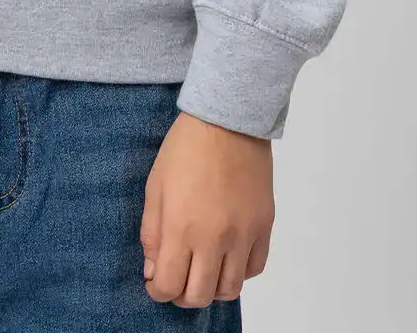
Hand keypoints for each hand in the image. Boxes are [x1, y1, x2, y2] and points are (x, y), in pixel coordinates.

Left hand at [139, 110, 273, 307]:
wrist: (228, 121)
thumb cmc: (185, 148)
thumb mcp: (155, 186)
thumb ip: (152, 233)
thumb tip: (154, 270)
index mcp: (182, 227)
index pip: (170, 285)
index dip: (158, 291)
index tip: (156, 282)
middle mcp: (215, 238)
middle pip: (200, 295)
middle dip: (182, 295)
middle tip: (177, 279)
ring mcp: (244, 235)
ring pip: (230, 289)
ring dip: (212, 287)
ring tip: (203, 270)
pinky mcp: (264, 226)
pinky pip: (254, 268)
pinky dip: (239, 272)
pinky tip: (227, 257)